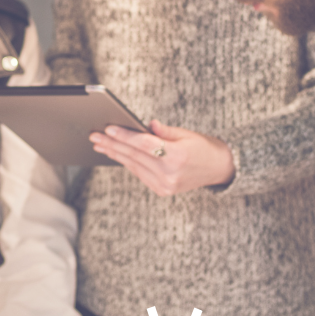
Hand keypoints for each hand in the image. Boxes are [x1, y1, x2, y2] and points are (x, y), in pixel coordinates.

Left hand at [89, 119, 234, 195]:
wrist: (220, 169)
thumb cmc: (203, 147)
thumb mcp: (186, 134)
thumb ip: (164, 131)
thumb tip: (145, 125)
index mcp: (177, 157)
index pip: (144, 144)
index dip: (124, 136)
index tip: (108, 129)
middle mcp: (170, 174)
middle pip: (134, 155)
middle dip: (112, 144)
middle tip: (94, 136)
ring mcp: (165, 185)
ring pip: (133, 165)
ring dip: (115, 154)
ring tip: (99, 144)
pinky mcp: (162, 191)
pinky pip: (139, 174)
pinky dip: (127, 163)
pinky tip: (115, 154)